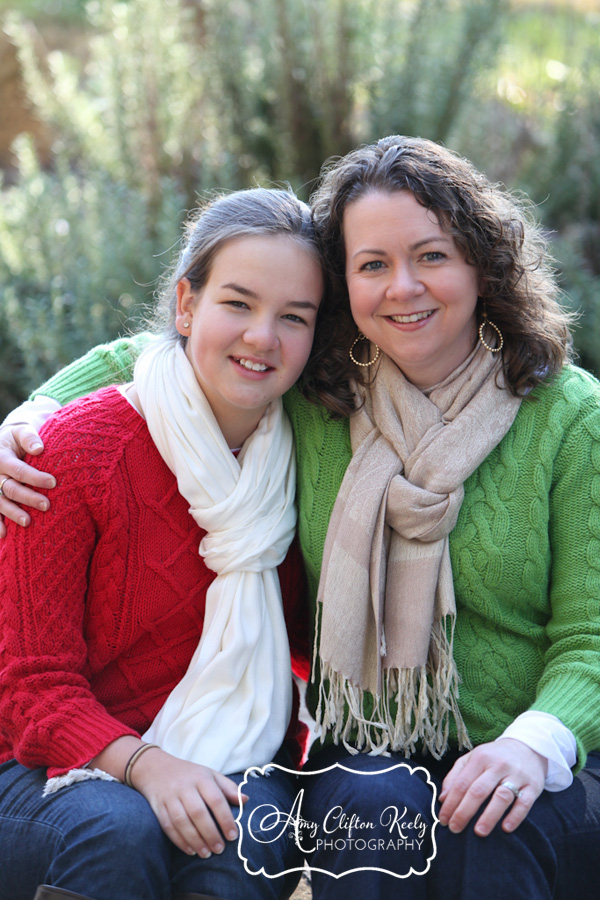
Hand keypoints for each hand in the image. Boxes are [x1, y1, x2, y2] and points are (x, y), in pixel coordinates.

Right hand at [0, 425, 55, 536]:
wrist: (2, 442)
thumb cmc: (17, 437)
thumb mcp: (21, 431)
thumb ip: (29, 437)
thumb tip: (39, 449)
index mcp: (1, 457)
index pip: (19, 470)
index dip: (35, 477)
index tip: (53, 482)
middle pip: (10, 488)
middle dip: (28, 498)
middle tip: (47, 505)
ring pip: (0, 502)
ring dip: (13, 513)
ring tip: (28, 522)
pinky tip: (3, 535)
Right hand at [131, 747, 246, 857]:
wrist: (156, 768)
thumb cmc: (189, 774)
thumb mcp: (210, 774)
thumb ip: (228, 787)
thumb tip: (245, 800)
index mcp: (201, 777)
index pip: (216, 799)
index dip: (225, 819)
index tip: (233, 836)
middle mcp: (185, 787)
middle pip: (198, 813)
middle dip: (210, 834)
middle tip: (220, 849)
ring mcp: (170, 797)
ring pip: (182, 822)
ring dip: (195, 840)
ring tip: (206, 854)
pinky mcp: (158, 807)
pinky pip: (168, 827)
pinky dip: (179, 841)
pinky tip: (191, 851)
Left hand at [437, 738, 546, 836]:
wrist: (528, 747)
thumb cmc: (493, 757)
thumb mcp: (472, 758)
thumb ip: (455, 775)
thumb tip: (443, 798)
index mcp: (480, 757)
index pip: (461, 783)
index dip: (451, 803)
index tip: (443, 820)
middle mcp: (498, 765)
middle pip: (478, 790)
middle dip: (464, 812)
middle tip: (455, 829)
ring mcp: (516, 775)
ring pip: (501, 797)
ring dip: (489, 816)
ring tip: (478, 832)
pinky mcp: (533, 786)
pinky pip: (524, 803)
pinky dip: (515, 816)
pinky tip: (506, 828)